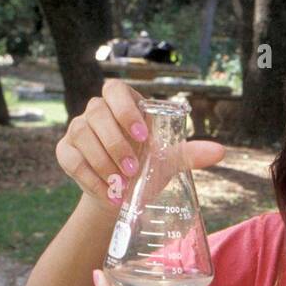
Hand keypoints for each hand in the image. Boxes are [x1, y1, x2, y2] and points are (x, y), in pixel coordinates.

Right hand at [56, 79, 223, 213]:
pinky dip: (89, 178)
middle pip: (97, 112)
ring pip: (81, 133)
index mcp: (123, 104)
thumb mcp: (168, 161)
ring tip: (121, 185)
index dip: (125, 108)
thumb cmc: (146, 169)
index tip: (141, 134)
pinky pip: (72, 159)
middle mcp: (97, 112)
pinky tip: (108, 193)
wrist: (121, 196)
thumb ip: (190, 154)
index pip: (116, 90)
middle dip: (115, 142)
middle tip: (133, 169)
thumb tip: (219, 151)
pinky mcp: (66, 151)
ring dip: (102, 161)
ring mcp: (78, 129)